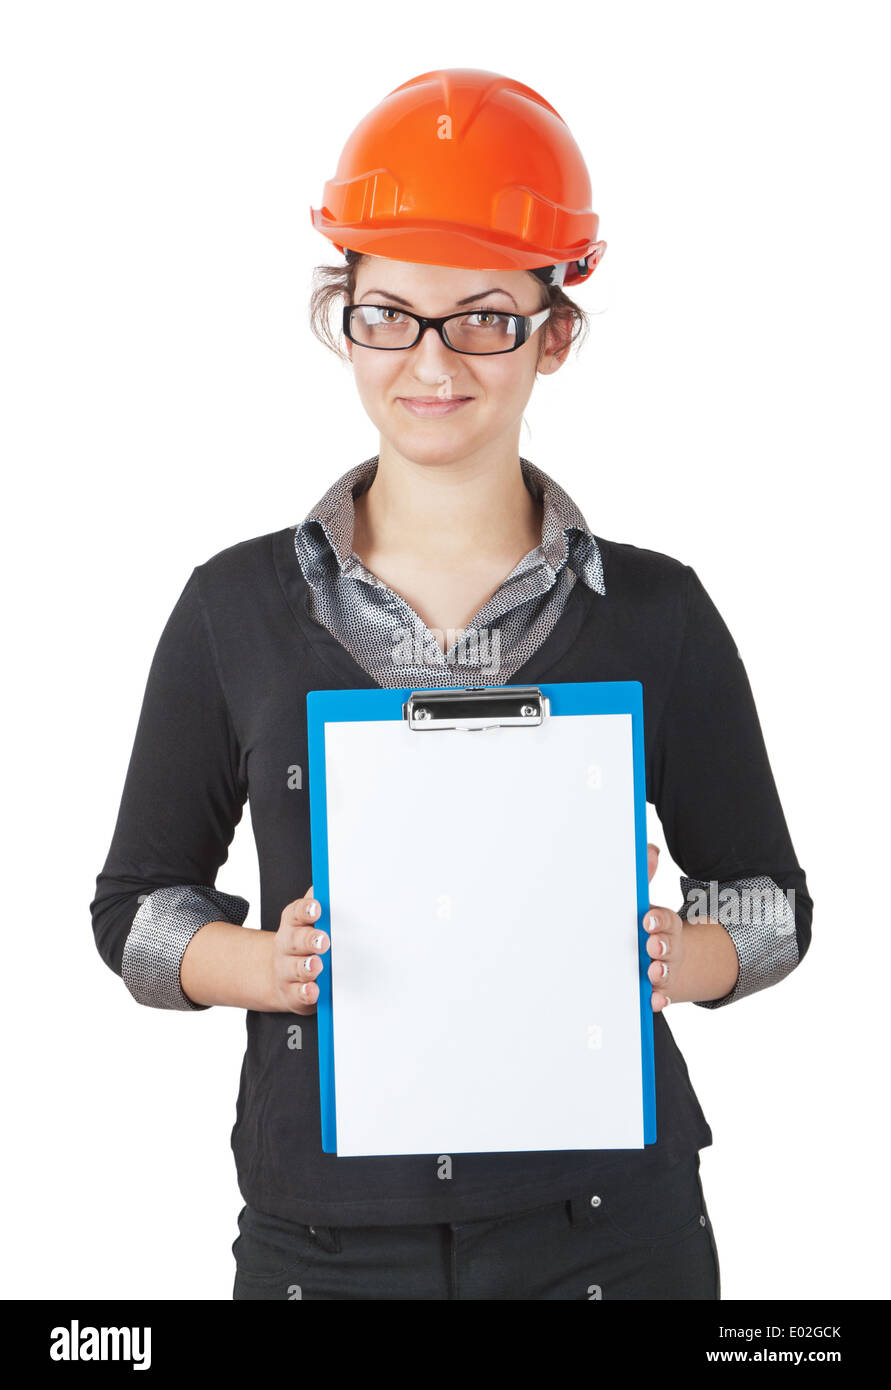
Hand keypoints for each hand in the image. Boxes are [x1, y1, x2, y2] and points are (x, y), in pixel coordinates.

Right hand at [270, 885, 329, 1014]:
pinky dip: (305, 992)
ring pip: (294, 968)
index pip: (295, 913)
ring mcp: (287, 971)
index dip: (305, 910)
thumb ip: (322, 905)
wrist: (283, 979)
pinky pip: (297, 994)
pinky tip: (313, 990)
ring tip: (317, 965)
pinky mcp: (292, 994)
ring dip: (306, 966)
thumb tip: (332, 886)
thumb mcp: (309, 924)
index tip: (316, 908)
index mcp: (293, 925)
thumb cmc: (304, 946)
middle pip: (294, 940)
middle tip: (323, 939)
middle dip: (308, 939)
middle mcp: (287, 946)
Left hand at [644, 844, 681, 1012]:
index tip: (647, 920)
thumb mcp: (646, 904)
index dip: (659, 920)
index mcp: (666, 925)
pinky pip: (661, 997)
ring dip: (661, 972)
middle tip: (651, 946)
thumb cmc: (650, 927)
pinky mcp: (659, 990)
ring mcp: (666, 971)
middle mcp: (669, 949)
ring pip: (666, 973)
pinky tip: (653, 1001)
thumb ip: (644, 877)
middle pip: (670, 947)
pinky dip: (658, 1000)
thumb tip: (649, 849)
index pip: (666, 920)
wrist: (667, 960)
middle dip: (662, 946)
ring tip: (652, 972)